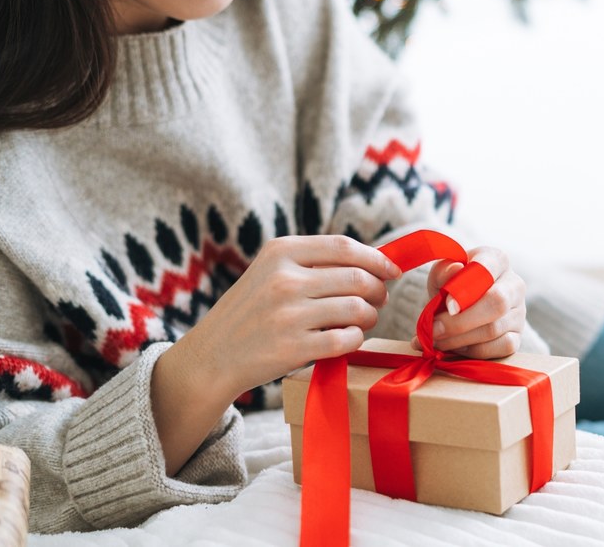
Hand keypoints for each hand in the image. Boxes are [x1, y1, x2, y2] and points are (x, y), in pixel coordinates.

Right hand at [174, 234, 401, 399]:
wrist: (211, 356)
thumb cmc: (251, 312)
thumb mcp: (270, 272)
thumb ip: (314, 262)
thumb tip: (376, 260)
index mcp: (279, 252)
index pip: (344, 246)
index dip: (377, 258)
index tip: (392, 270)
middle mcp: (284, 280)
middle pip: (357, 278)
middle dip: (378, 290)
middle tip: (378, 300)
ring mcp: (289, 315)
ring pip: (357, 309)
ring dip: (370, 316)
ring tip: (363, 320)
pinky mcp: (294, 348)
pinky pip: (347, 339)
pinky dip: (356, 339)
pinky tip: (347, 339)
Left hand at [417, 246, 525, 359]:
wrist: (460, 310)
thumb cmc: (451, 288)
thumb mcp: (440, 276)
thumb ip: (443, 271)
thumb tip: (455, 270)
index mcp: (496, 260)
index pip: (487, 269)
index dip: (466, 289)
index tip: (446, 305)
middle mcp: (514, 285)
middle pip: (497, 302)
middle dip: (460, 322)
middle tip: (434, 331)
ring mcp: (519, 313)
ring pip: (493, 329)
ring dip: (459, 340)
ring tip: (436, 341)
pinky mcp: (518, 337)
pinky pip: (499, 348)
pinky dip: (473, 351)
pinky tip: (456, 347)